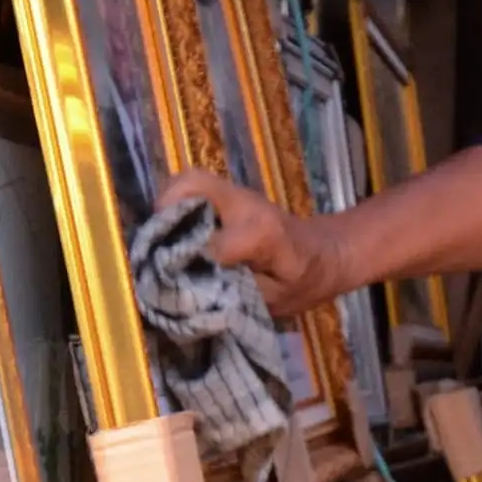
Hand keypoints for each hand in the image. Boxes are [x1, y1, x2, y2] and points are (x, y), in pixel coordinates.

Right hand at [159, 169, 347, 317]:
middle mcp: (245, 205)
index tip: (175, 284)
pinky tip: (171, 234)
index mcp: (262, 234)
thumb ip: (240, 297)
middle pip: (193, 185)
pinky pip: (190, 189)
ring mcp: (234, 195)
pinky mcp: (226, 196)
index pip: (214, 242)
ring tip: (159, 241)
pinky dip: (173, 205)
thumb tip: (197, 295)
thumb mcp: (279, 300)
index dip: (189, 262)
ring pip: (187, 181)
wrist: (327, 252)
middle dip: (165, 213)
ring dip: (165, 207)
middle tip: (154, 249)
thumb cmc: (305, 279)